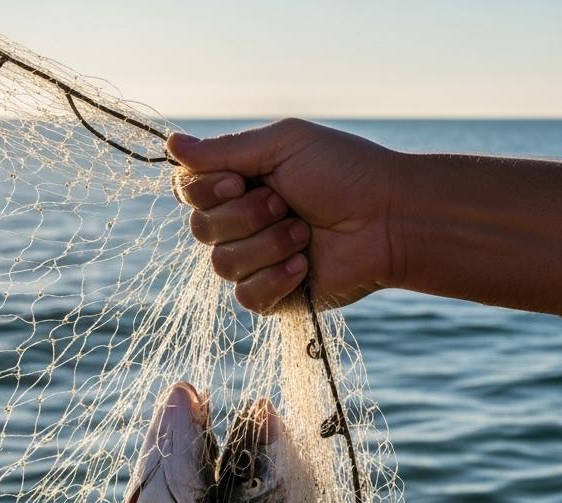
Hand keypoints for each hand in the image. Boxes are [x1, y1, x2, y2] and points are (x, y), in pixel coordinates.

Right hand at [167, 119, 403, 312]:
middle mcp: (243, 222)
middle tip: (287, 204)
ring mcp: (258, 260)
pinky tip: (305, 265)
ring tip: (305, 233)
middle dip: (244, 216)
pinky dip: (274, 279)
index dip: (206, 191)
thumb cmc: (345, 173)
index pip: (188, 191)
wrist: (391, 218)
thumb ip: (224, 150)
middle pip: (199, 229)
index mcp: (240, 182)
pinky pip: (247, 297)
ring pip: (222, 264)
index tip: (240, 181)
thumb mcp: (284, 145)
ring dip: (267, 245)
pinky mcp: (276, 295)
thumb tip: (170, 145)